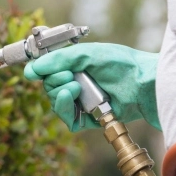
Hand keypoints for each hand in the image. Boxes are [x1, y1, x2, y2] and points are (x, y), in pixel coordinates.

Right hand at [23, 43, 159, 132]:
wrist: (143, 83)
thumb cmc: (122, 65)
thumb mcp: (87, 55)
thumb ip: (58, 60)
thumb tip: (31, 70)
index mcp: (76, 67)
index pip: (48, 72)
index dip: (42, 71)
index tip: (39, 69)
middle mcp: (77, 84)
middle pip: (49, 88)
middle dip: (55, 82)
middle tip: (70, 76)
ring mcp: (82, 102)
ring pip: (56, 104)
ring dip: (60, 95)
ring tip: (75, 87)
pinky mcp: (89, 119)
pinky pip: (68, 120)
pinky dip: (66, 110)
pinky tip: (73, 99)